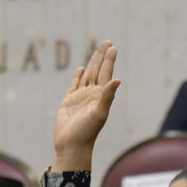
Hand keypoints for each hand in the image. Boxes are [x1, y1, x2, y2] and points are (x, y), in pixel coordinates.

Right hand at [53, 40, 120, 170]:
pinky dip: (77, 76)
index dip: (109, 60)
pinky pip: (74, 85)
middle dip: (102, 56)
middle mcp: (92, 94)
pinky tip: (80, 69)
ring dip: (92, 63)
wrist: (72, 145)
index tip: (113, 47)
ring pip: (86, 75)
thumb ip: (108, 96)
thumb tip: (118, 80)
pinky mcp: (68, 102)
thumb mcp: (99, 113)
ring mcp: (80, 97)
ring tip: (97, 51)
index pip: (106, 73)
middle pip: (97, 70)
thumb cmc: (87, 132)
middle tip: (108, 42)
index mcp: (100, 96)